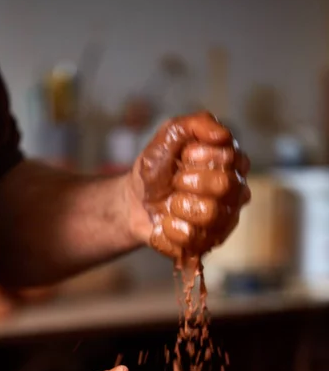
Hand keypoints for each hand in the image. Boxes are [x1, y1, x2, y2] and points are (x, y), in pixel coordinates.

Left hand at [127, 111, 249, 258]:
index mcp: (232, 162)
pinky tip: (166, 224)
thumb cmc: (157, 168)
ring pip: (210, 216)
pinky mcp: (207, 245)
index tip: (183, 158)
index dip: (198, 158)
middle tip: (175, 181)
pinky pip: (191, 241)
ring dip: (178, 206)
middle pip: (224, 186)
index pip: (228, 157)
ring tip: (170, 204)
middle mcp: (235, 193)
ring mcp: (224, 222)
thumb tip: (222, 135)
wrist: (134, 202)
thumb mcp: (168, 137)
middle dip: (188, 181)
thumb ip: (194, 125)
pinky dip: (169, 231)